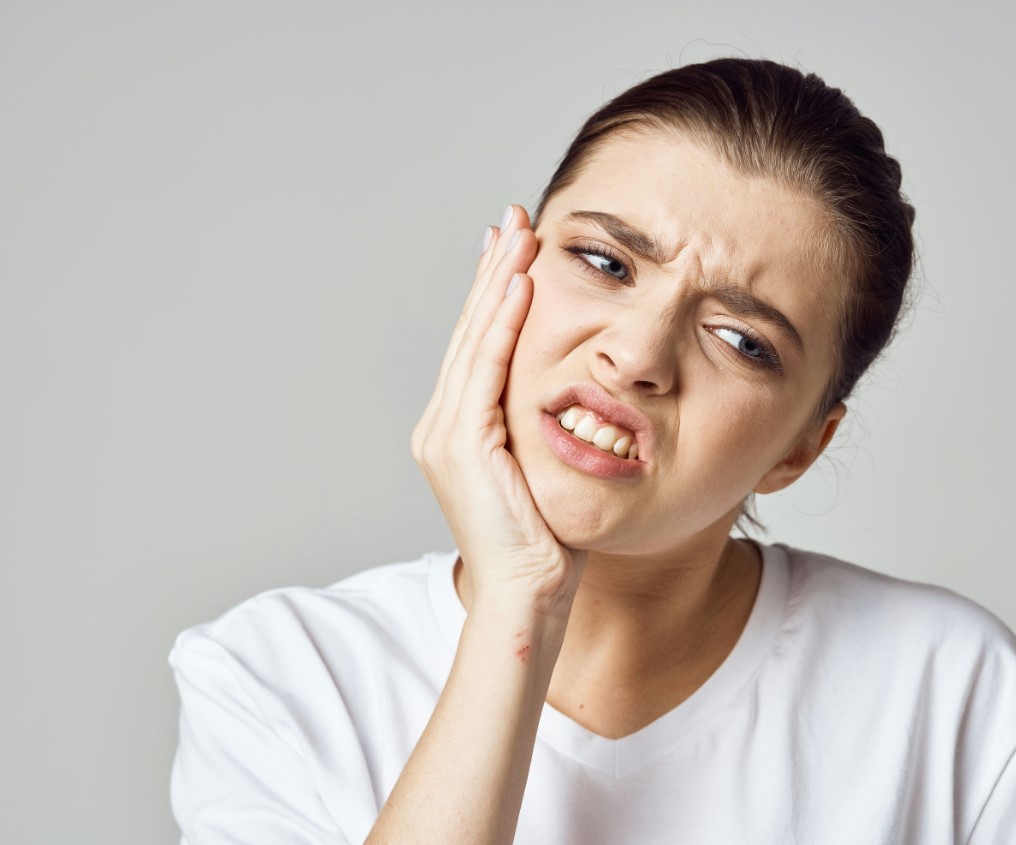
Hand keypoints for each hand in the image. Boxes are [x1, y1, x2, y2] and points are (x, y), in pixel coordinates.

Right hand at [410, 205, 585, 614]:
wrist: (527, 596)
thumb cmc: (544, 544)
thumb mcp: (540, 471)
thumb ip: (536, 429)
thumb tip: (564, 398)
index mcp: (459, 432)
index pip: (478, 347)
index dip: (494, 294)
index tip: (515, 249)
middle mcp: (443, 427)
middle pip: (470, 332)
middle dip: (493, 271)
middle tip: (513, 220)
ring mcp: (447, 435)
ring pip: (474, 340)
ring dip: (498, 282)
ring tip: (518, 234)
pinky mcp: (463, 445)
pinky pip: (486, 369)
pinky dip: (500, 324)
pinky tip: (518, 286)